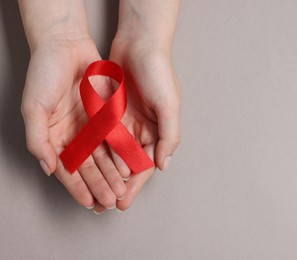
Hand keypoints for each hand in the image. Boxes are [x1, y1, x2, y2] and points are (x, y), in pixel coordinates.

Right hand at [21, 37, 127, 208]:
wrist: (66, 45)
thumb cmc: (44, 74)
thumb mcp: (34, 107)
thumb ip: (38, 139)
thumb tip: (47, 169)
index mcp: (53, 137)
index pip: (67, 169)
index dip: (78, 187)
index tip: (89, 202)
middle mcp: (73, 135)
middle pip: (88, 166)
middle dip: (99, 185)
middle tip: (111, 201)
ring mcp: (90, 126)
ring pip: (104, 156)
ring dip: (112, 174)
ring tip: (121, 190)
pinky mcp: (105, 115)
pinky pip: (114, 138)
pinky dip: (120, 153)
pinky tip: (127, 166)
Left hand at [92, 37, 180, 212]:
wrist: (139, 43)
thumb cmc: (159, 73)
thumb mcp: (170, 105)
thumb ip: (169, 136)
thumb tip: (164, 165)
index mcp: (159, 132)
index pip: (146, 165)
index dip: (135, 185)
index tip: (122, 202)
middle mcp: (142, 130)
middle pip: (128, 164)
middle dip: (117, 185)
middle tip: (104, 203)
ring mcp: (125, 122)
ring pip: (113, 153)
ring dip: (104, 173)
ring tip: (93, 190)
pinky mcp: (110, 112)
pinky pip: (102, 135)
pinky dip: (96, 150)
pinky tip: (86, 164)